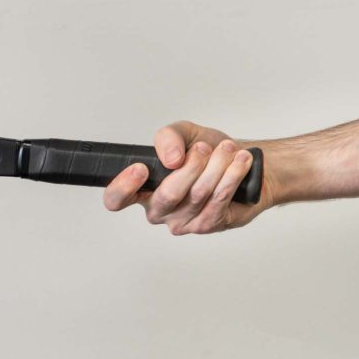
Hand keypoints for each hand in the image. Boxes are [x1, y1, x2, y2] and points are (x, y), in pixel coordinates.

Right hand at [102, 121, 272, 233]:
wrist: (242, 162)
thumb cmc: (207, 151)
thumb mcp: (183, 134)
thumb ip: (168, 137)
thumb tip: (170, 159)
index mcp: (142, 189)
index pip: (116, 199)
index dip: (123, 187)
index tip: (141, 168)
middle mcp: (158, 210)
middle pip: (168, 194)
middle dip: (191, 166)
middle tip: (204, 148)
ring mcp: (182, 221)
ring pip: (197, 195)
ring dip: (217, 167)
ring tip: (228, 149)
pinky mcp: (208, 225)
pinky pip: (218, 200)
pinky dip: (231, 176)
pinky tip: (239, 162)